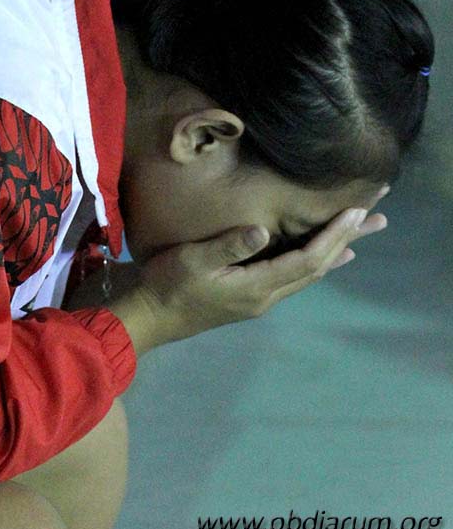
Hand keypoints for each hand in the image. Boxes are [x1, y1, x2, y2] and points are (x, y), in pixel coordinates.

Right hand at [111, 200, 387, 354]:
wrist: (148, 317)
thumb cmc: (166, 285)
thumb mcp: (192, 260)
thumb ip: (227, 246)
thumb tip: (261, 230)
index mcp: (257, 287)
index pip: (308, 259)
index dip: (334, 235)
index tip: (358, 211)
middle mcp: (266, 297)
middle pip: (317, 268)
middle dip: (347, 240)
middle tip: (379, 218)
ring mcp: (258, 300)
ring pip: (307, 274)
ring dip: (334, 252)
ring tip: (359, 237)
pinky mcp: (248, 298)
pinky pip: (293, 278)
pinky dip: (314, 262)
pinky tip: (320, 258)